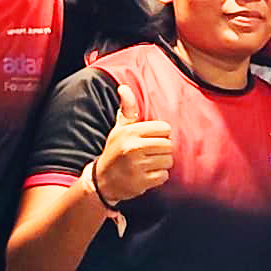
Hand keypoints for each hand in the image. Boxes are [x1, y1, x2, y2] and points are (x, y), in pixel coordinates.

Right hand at [90, 80, 175, 204]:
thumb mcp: (119, 129)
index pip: (165, 128)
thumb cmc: (115, 150)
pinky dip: (158, 176)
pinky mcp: (141, 182)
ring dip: (161, 163)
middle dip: (162, 150)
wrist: (102, 180)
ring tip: (148, 163)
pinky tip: (147, 174)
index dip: (161, 134)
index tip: (151, 139)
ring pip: (168, 161)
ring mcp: (137, 166)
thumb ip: (127, 109)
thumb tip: (124, 87)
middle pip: (168, 145)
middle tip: (150, 153)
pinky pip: (164, 176)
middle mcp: (133, 148)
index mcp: (130, 132)